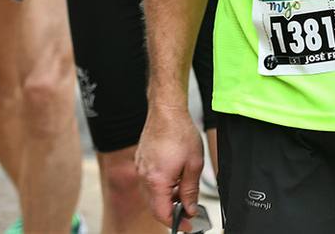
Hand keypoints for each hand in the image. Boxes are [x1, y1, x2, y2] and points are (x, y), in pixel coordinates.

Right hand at [136, 105, 204, 229]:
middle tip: (188, 210)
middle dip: (171, 211)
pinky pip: (149, 181)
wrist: (167, 111)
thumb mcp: (194, 165)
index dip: (175, 222)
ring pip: (151, 194)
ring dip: (166, 198)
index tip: (187, 225)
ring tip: (184, 192)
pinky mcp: (141, 160)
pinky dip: (161, 186)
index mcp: (156, 181)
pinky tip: (175, 179)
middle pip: (155, 206)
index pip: (161, 213)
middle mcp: (144, 176)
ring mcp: (141, 168)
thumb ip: (190, 191)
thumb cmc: (180, 133)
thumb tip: (189, 208)